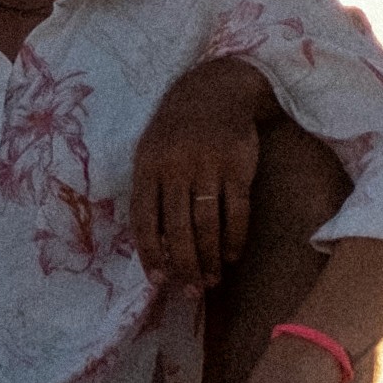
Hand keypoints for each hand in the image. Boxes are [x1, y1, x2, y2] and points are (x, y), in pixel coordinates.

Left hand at [130, 57, 278, 286]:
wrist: (214, 92)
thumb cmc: (176, 133)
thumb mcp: (151, 153)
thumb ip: (151, 194)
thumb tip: (155, 247)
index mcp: (148, 167)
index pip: (145, 220)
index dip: (151, 254)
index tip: (159, 281)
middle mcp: (175, 168)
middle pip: (179, 229)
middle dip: (185, 266)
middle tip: (193, 291)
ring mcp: (208, 166)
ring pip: (208, 225)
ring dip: (211, 258)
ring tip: (213, 279)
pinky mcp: (238, 166)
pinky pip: (237, 212)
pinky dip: (235, 238)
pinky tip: (233, 255)